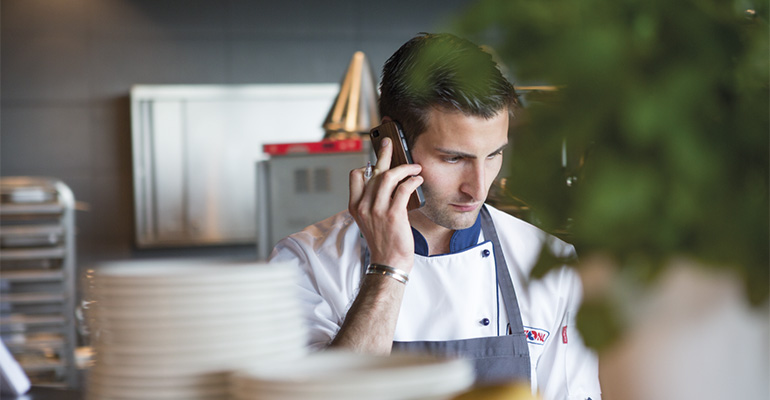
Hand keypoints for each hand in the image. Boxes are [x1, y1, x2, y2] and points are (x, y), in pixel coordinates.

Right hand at [349, 138, 422, 272]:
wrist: (389, 263)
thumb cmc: (383, 242)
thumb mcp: (370, 220)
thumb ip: (373, 201)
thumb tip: (387, 181)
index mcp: (355, 206)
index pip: (356, 176)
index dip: (367, 165)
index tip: (377, 160)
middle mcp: (364, 206)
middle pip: (373, 171)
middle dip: (383, 153)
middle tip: (389, 142)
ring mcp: (377, 210)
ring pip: (388, 177)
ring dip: (404, 168)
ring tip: (415, 167)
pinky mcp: (393, 215)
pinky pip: (403, 189)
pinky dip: (412, 180)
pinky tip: (418, 180)